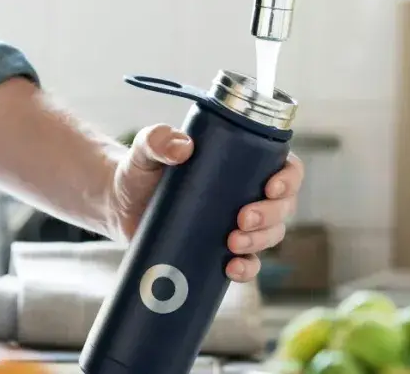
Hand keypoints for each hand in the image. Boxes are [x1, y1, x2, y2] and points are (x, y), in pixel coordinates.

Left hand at [104, 124, 304, 282]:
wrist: (120, 205)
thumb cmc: (140, 170)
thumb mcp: (146, 150)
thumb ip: (157, 139)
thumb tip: (181, 147)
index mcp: (244, 163)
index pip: (286, 168)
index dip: (289, 179)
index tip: (271, 187)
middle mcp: (248, 194)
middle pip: (283, 207)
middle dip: (270, 215)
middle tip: (241, 219)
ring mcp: (237, 225)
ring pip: (271, 236)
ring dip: (260, 242)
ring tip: (232, 243)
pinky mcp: (222, 251)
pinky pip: (248, 264)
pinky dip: (246, 269)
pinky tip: (231, 269)